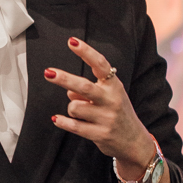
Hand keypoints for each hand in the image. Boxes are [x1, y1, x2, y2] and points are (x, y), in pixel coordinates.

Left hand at [44, 37, 155, 174]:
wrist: (134, 141)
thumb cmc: (117, 113)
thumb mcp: (108, 97)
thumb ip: (88, 91)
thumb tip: (69, 92)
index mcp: (114, 86)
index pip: (100, 64)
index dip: (86, 52)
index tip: (72, 42)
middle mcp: (112, 100)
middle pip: (84, 87)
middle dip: (64, 78)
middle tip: (48, 72)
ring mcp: (107, 118)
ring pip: (75, 107)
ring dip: (71, 108)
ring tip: (80, 113)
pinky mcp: (100, 134)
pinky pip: (74, 125)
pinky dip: (62, 122)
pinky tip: (57, 119)